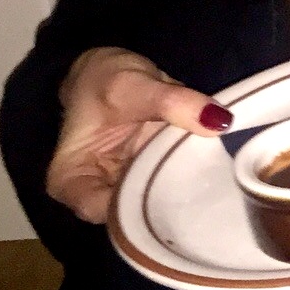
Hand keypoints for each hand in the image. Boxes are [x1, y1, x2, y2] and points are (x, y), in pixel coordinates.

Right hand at [46, 48, 231, 223]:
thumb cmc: (103, 80)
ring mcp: (124, 190)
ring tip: (217, 179)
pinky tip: (214, 173)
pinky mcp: (148, 180)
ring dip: (186, 193)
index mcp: (71, 184)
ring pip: (158, 206)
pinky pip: (171, 189)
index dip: (147, 209)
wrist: (108, 71)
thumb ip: (172, 102)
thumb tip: (218, 121)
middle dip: (174, 204)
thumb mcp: (132, 84)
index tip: (186, 187)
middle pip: (136, 218)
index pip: (109, 216)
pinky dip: (191, 181)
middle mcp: (94, 197)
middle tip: (213, 186)